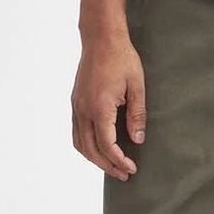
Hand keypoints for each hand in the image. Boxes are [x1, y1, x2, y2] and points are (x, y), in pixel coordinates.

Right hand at [72, 33, 146, 179]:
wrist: (101, 38)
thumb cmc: (121, 58)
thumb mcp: (137, 86)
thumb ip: (137, 114)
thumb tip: (137, 139)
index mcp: (100, 107)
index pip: (107, 144)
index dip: (118, 160)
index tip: (130, 168)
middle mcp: (84, 109)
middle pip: (90, 149)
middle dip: (106, 165)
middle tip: (123, 174)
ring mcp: (77, 106)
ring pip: (79, 143)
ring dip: (94, 158)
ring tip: (111, 166)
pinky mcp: (75, 101)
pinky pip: (76, 131)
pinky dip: (86, 145)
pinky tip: (98, 148)